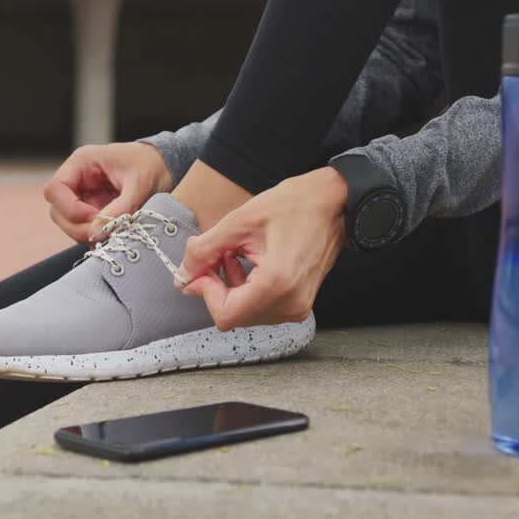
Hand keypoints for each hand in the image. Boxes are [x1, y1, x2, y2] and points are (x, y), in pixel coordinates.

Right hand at [42, 143, 172, 243]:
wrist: (167, 165)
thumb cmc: (153, 165)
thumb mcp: (139, 185)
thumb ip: (119, 208)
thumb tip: (97, 231)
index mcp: (82, 163)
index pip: (55, 189)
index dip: (70, 209)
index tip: (94, 219)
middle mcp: (77, 179)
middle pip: (58, 211)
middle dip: (78, 226)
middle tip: (104, 234)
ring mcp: (84, 196)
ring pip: (69, 223)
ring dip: (87, 234)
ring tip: (113, 235)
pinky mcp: (93, 209)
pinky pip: (84, 228)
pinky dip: (96, 236)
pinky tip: (114, 236)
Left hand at [178, 167, 347, 329]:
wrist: (334, 202)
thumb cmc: (295, 205)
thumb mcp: (240, 222)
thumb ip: (205, 251)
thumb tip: (184, 273)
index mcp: (277, 284)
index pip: (225, 314)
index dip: (205, 292)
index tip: (200, 269)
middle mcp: (291, 303)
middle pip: (234, 315)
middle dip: (216, 288)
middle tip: (212, 257)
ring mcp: (298, 305)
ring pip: (246, 313)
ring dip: (230, 288)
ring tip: (231, 255)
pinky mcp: (300, 301)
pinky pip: (262, 307)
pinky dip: (246, 289)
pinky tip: (246, 262)